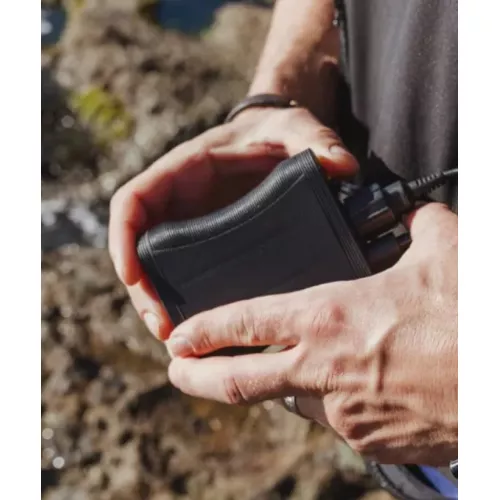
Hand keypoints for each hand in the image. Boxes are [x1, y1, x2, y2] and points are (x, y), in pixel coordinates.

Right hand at [108, 106, 357, 339]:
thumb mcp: (295, 129)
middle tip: (164, 328)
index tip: (131, 275)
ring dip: (161, 303)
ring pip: (159, 268)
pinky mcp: (206, 242)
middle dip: (143, 290)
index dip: (122, 239)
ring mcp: (190, 224)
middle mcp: (178, 201)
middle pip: (139, 248)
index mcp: (183, 171)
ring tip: (180, 340)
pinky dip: (186, 300)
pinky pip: (184, 273)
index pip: (133, 202)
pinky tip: (205, 328)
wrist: (277, 140)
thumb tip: (343, 166)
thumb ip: (316, 141)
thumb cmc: (276, 132)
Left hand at [166, 203, 457, 465]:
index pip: (246, 324)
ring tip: (280, 366)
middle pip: (240, 382)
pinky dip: (330, 399)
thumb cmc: (475, 316)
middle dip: (198, 379)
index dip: (204, 330)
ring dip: (282, 383)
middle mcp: (326, 372)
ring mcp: (347, 415)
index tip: (177, 337)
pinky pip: (336, 418)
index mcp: (331, 320)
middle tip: (175, 373)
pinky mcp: (372, 442)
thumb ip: (414, 224)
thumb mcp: (444, 251)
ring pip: (295, 399)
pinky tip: (349, 383)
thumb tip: (410, 212)